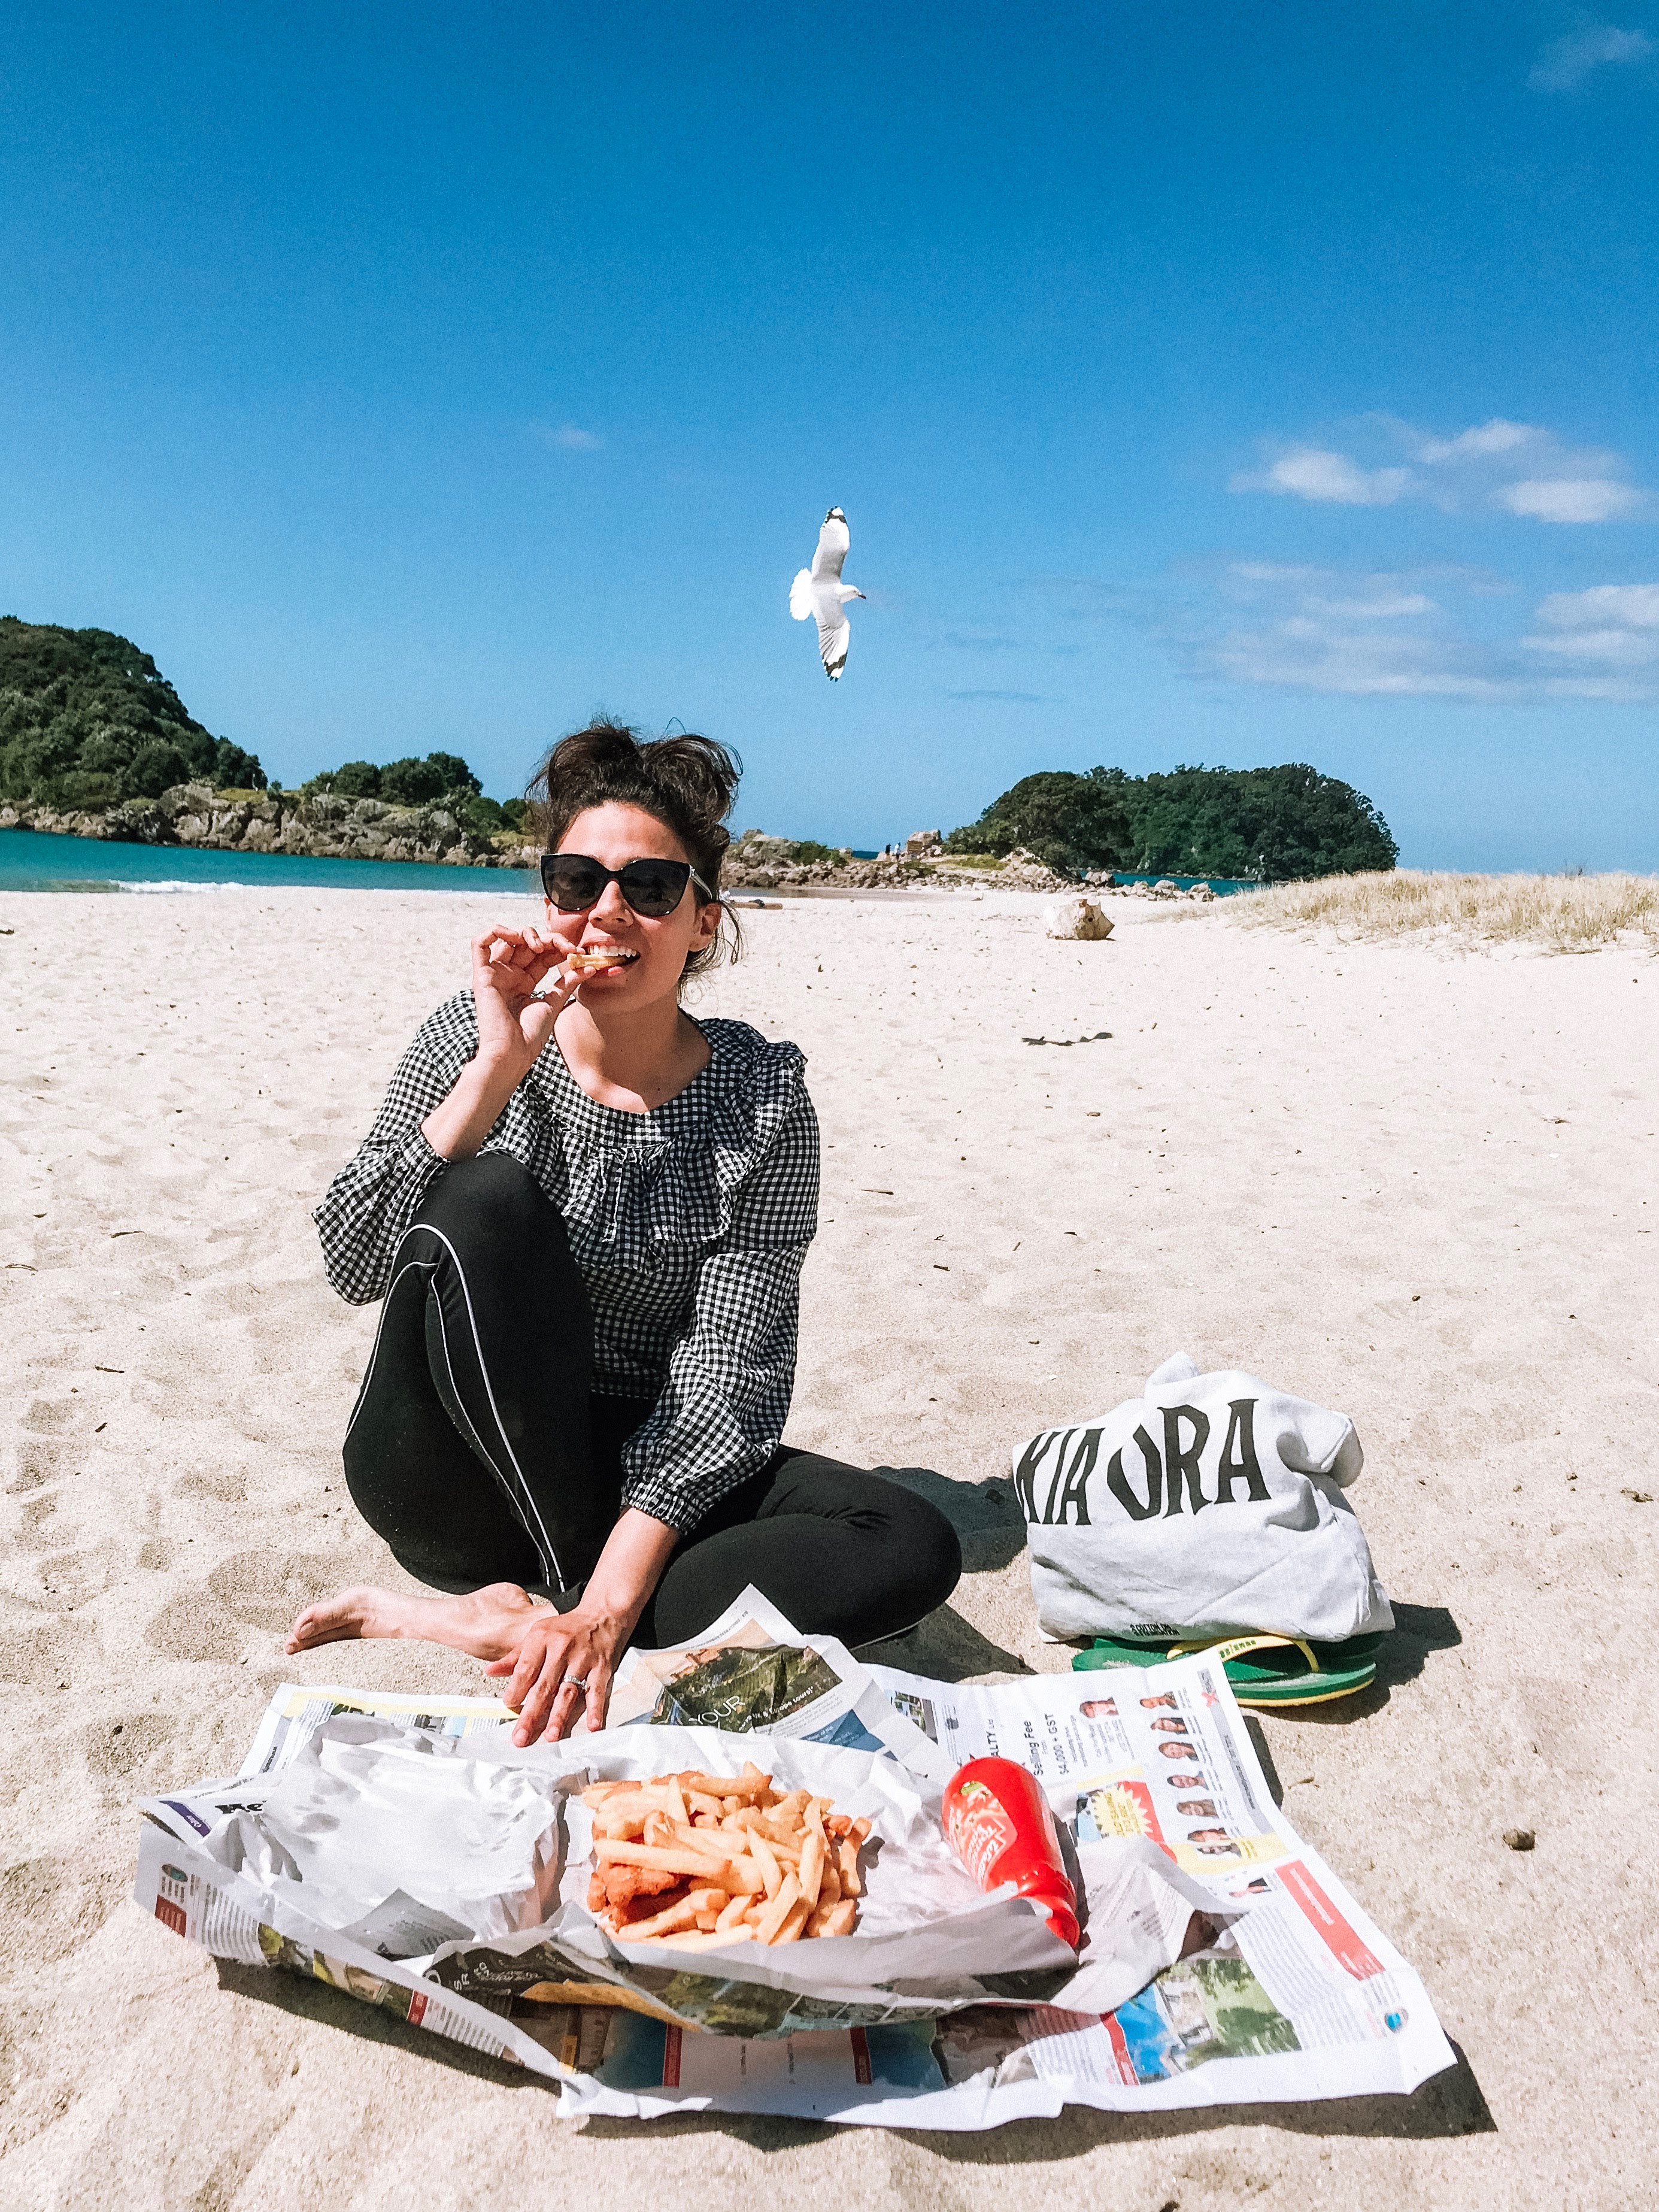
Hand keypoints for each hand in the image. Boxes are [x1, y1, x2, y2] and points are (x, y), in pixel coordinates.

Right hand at [470, 922, 574, 1074]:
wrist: (512, 1054)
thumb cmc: (530, 1036)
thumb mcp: (553, 1004)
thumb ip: (566, 983)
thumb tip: (588, 967)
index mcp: (524, 982)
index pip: (542, 954)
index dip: (560, 948)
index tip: (579, 954)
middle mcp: (508, 975)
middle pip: (527, 943)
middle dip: (549, 940)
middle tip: (568, 948)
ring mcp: (495, 974)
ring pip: (506, 938)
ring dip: (527, 933)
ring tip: (541, 945)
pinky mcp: (481, 975)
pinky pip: (479, 943)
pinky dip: (496, 931)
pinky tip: (516, 936)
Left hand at [485, 1600, 625, 1743]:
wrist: (602, 1614)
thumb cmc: (566, 1628)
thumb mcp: (538, 1634)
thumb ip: (515, 1657)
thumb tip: (490, 1671)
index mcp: (542, 1639)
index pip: (526, 1668)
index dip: (516, 1689)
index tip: (508, 1706)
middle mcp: (562, 1649)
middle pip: (544, 1686)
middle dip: (531, 1714)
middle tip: (521, 1736)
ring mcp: (583, 1659)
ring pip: (568, 1691)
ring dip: (559, 1716)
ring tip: (550, 1736)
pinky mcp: (602, 1668)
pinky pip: (597, 1691)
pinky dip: (595, 1709)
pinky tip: (592, 1725)